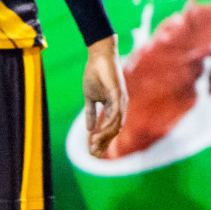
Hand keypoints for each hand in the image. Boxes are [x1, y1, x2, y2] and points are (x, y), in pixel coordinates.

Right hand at [83, 35, 126, 158]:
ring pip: (116, 124)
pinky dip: (108, 123)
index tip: (91, 151)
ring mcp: (120, 100)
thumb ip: (91, 113)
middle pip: (114, 130)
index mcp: (114, 107)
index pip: (110, 128)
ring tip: (93, 144)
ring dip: (105, 136)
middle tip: (92, 154)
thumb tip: (89, 130)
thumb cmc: (95, 74)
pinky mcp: (118, 93)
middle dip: (103, 143)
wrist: (98, 56)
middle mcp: (120, 105)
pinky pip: (116, 112)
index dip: (101, 141)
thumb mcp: (90, 97)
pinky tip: (100, 131)